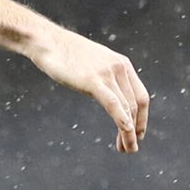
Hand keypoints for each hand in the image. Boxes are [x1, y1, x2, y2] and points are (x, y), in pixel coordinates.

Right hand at [25, 23, 149, 151]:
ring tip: (127, 148)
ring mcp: (107, 74)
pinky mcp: (93, 80)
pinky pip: (113, 104)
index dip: (142, 118)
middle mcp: (119, 68)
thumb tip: (105, 92)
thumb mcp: (92, 63)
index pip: (141, 96)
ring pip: (126, 108)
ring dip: (129, 132)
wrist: (47, 41)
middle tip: (131, 148)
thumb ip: (103, 77)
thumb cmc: (65, 54)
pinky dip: (122, 120)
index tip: (137, 133)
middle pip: (136, 104)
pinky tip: (126, 133)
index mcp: (122, 64)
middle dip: (136, 129)